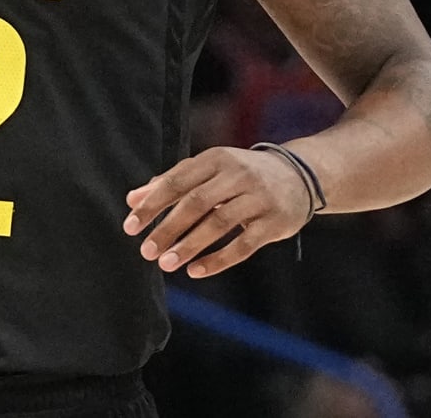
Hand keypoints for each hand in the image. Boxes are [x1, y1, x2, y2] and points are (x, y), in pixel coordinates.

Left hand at [122, 146, 311, 277]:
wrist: (300, 175)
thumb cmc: (241, 175)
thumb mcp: (208, 170)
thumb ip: (171, 182)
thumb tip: (132, 199)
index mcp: (215, 159)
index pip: (177, 181)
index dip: (152, 205)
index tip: (130, 227)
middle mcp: (237, 175)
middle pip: (196, 202)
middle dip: (168, 228)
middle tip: (146, 251)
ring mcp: (258, 198)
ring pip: (219, 223)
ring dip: (190, 245)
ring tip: (167, 264)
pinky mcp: (275, 221)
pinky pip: (244, 244)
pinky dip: (219, 259)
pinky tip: (196, 271)